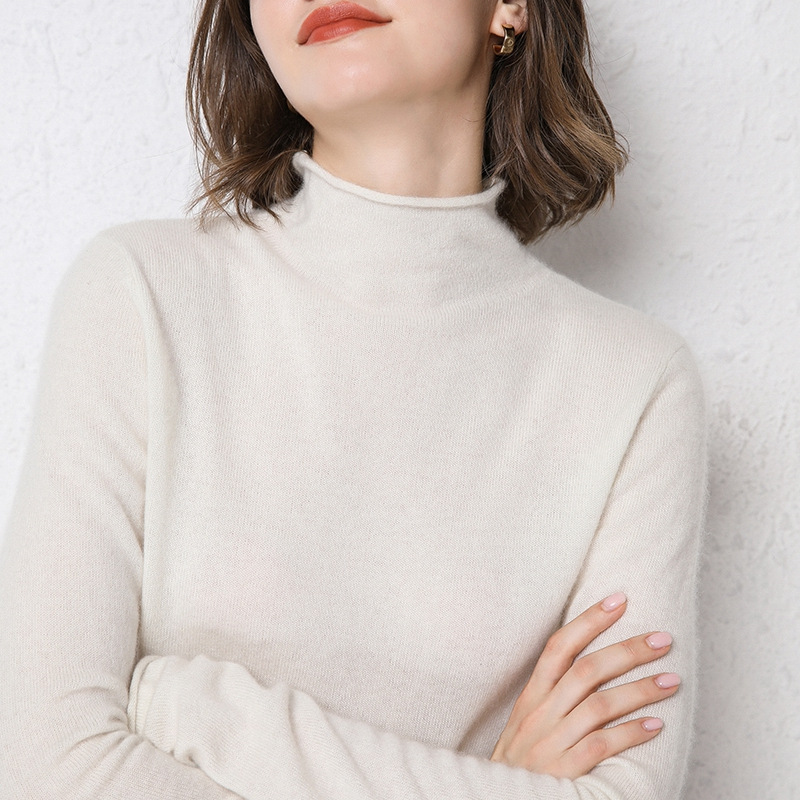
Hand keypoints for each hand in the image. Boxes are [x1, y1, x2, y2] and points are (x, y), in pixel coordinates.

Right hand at [490, 593, 679, 778]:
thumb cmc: (520, 762)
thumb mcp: (527, 722)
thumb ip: (553, 696)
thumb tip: (595, 665)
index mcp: (532, 696)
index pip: (560, 646)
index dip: (589, 620)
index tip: (619, 600)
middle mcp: (540, 713)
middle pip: (587, 670)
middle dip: (628, 650)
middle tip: (662, 639)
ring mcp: (551, 742)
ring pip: (600, 705)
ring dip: (640, 690)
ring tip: (671, 680)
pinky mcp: (564, 773)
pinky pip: (601, 746)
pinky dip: (630, 734)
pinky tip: (655, 725)